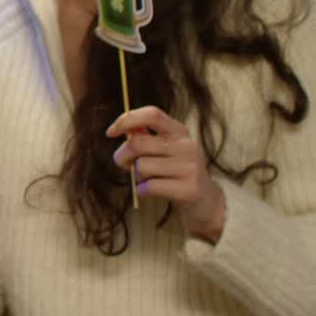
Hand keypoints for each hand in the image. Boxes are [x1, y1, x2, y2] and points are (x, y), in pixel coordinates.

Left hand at [109, 105, 225, 242]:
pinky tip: (150, 191)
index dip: (127, 120)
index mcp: (179, 131)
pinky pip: (149, 186)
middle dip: (122, 156)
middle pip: (138, 144)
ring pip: (141, 166)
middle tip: (124, 164)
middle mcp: (187, 146)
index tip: (110, 132)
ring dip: (135, 175)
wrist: (205, 201)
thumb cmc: (174, 171)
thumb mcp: (163, 149)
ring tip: (147, 178)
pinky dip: (141, 190)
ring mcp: (190, 168)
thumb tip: (121, 128)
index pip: (152, 114)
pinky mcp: (189, 189)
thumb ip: (144, 137)